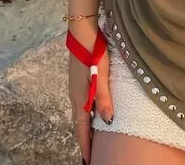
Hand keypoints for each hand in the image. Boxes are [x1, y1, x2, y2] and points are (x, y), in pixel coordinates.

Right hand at [69, 35, 112, 164]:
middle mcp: (75, 95)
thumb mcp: (102, 75)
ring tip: (92, 138)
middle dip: (85, 139)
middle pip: (79, 123)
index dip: (86, 144)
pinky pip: (81, 103)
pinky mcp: (78, 79)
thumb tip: (109, 122)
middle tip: (90, 154)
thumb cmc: (94, 52)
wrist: (82, 32)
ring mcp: (75, 86)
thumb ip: (104, 98)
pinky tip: (92, 112)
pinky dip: (86, 114)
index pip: (81, 128)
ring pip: (80, 113)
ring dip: (85, 127)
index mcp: (80, 97)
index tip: (88, 160)